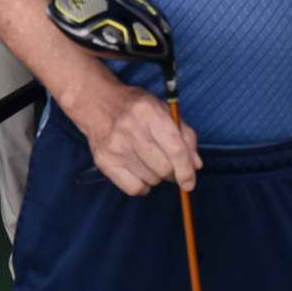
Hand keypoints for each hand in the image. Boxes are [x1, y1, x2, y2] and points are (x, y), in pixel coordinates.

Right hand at [74, 80, 201, 196]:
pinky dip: (142, 185)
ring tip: (150, 160)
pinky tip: (140, 171)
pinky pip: (134, 189)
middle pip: (164, 168)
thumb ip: (184, 135)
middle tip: (170, 165)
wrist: (95, 102)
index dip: (186, 170)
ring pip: (151, 180)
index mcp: (149, 112)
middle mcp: (130, 129)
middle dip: (172, 172)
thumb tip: (195, 165)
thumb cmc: (135, 107)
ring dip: (157, 176)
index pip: (175, 149)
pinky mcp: (104, 162)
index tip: (190, 182)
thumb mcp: (163, 109)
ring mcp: (115, 147)